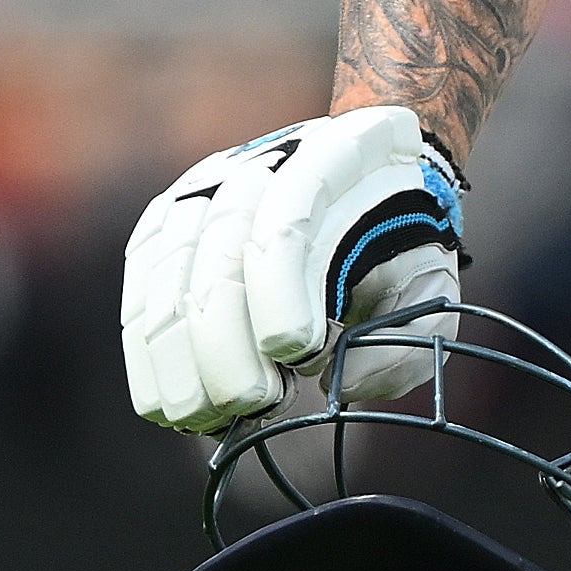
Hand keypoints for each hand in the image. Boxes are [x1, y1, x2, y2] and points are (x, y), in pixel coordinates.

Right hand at [121, 106, 463, 433]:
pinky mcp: (169, 217)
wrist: (366, 181)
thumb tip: (338, 377)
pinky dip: (149, 356)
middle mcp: (266, 159)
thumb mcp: (430, 285)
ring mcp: (209, 184)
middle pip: (220, 253)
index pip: (290, 218)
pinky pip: (140, 289)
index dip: (280, 290)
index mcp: (342, 156)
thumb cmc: (399, 246)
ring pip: (171, 276)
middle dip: (227, 345)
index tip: (297, 354)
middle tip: (256, 401)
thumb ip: (407, 338)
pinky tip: (175, 403)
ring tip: (218, 413)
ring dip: (184, 359)